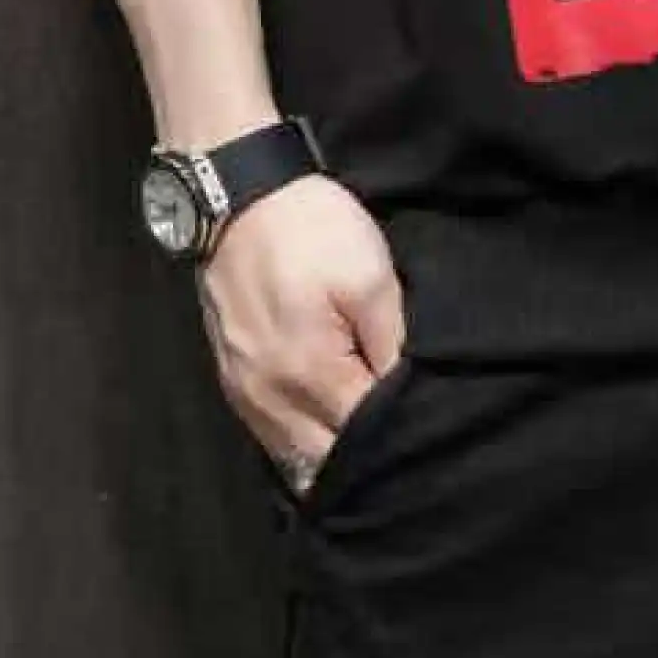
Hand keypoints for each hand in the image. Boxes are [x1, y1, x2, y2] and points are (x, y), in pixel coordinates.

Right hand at [191, 172, 408, 483]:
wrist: (238, 197)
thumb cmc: (310, 230)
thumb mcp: (371, 275)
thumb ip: (392, 343)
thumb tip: (404, 393)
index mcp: (310, 374)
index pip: (365, 437)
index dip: (398, 434)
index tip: (426, 424)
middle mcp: (270, 399)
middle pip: (327, 461)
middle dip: (365, 456)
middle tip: (402, 437)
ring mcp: (245, 394)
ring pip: (295, 457)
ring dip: (331, 454)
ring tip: (368, 438)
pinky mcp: (232, 380)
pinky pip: (271, 435)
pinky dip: (301, 439)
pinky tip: (326, 426)